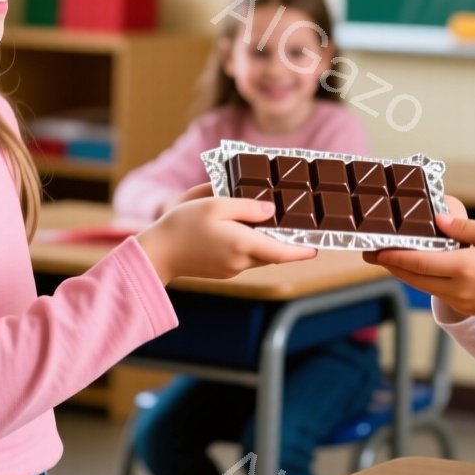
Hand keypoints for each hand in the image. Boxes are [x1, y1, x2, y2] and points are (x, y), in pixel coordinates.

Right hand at [138, 184, 315, 282]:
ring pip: (259, 255)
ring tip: (273, 223)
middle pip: (274, 253)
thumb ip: (246, 206)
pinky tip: (246, 230)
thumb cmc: (182, 224)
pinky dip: (252, 245)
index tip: (318, 246)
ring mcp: (231, 269)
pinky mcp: (222, 271)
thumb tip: (270, 210)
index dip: (303, 250)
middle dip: (287, 243)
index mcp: (243, 244)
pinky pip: (245, 257)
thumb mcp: (214, 204)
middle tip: (300, 226)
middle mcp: (241, 261)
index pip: (283, 252)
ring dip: (268, 243)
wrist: (157, 252)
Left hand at [364, 196, 474, 327]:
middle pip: (413, 278)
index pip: (418, 262)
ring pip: (423, 286)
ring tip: (390, 256)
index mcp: (464, 269)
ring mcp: (462, 301)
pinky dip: (423, 278)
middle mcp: (459, 289)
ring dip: (405, 272)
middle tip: (370, 252)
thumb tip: (437, 220)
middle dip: (390, 265)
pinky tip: (420, 265)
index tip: (373, 248)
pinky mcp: (467, 307)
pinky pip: (437, 291)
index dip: (392, 255)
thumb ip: (464, 228)